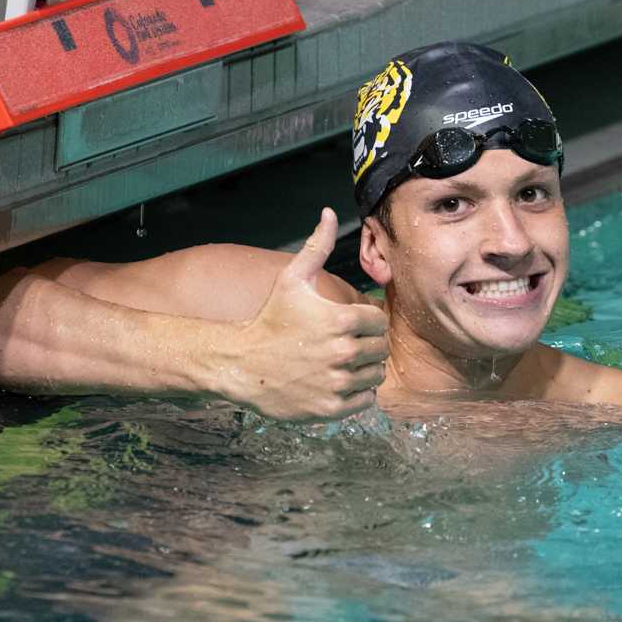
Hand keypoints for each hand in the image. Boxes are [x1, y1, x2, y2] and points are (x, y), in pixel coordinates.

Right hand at [213, 210, 387, 420]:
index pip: (379, 321)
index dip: (367, 321)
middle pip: (380, 349)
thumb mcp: (291, 279)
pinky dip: (356, 393)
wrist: (241, 364)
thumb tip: (330, 213)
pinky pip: (365, 401)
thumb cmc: (270, 319)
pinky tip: (336, 381)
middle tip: (343, 343)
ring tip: (340, 363)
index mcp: (342, 320)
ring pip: (375, 375)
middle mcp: (344, 352)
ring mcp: (338, 383)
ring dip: (364, 369)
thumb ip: (317, 246)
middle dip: (367, 344)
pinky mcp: (332, 408)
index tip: (349, 323)